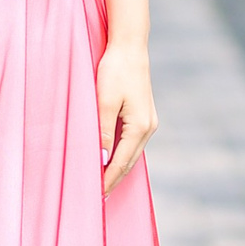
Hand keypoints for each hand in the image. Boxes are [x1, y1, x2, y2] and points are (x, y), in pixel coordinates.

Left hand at [98, 38, 155, 191]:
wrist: (129, 47)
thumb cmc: (115, 71)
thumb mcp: (104, 102)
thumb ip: (103, 132)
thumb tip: (102, 161)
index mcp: (140, 127)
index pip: (121, 163)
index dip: (107, 180)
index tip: (96, 196)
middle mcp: (148, 128)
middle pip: (129, 162)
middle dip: (113, 179)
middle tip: (98, 198)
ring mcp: (148, 122)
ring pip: (131, 153)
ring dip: (118, 168)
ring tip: (103, 183)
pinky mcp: (143, 115)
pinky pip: (132, 142)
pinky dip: (121, 154)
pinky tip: (111, 159)